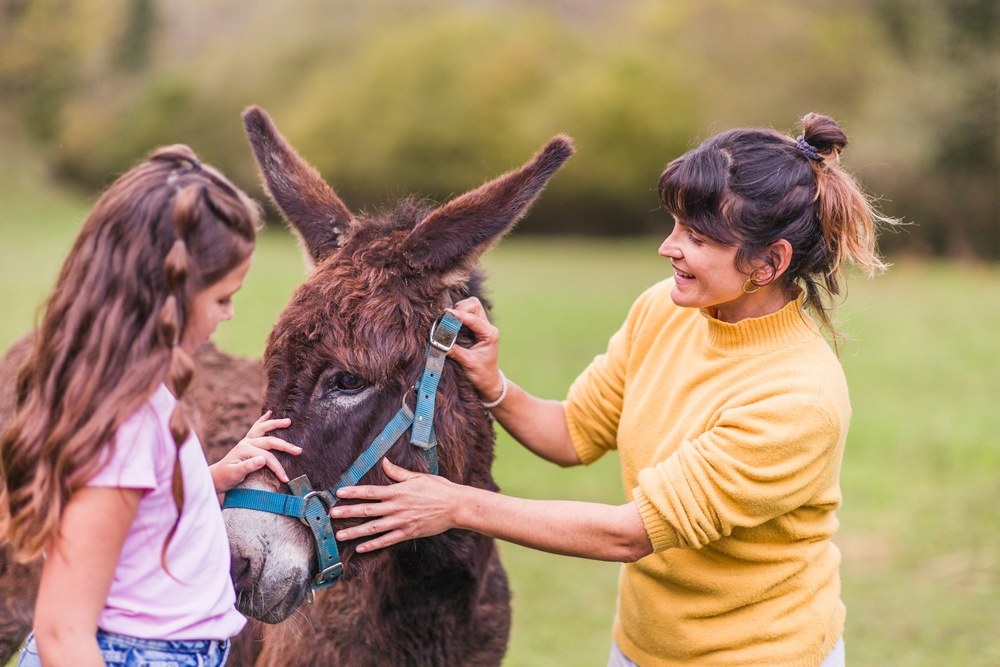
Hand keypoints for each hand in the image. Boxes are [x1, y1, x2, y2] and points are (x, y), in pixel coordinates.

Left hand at [210, 410, 300, 492]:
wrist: (216, 477)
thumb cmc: (226, 477)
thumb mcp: (235, 474)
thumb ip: (248, 466)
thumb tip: (263, 459)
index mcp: (245, 450)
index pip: (267, 457)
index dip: (278, 468)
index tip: (285, 478)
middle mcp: (247, 442)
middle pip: (270, 442)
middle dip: (286, 446)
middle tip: (299, 450)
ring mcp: (247, 440)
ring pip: (264, 429)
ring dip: (276, 424)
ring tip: (288, 422)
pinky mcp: (247, 442)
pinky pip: (257, 428)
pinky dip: (263, 420)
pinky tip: (269, 413)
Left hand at [330, 458, 460, 551]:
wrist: (455, 506)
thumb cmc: (438, 488)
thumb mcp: (418, 477)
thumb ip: (399, 472)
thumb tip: (385, 462)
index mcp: (398, 491)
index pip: (370, 491)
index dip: (354, 492)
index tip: (339, 493)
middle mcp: (396, 507)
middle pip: (367, 510)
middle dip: (348, 512)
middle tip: (331, 514)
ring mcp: (402, 522)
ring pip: (374, 528)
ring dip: (355, 532)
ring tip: (339, 536)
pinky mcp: (408, 533)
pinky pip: (387, 540)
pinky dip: (373, 544)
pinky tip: (361, 548)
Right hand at [446, 297, 504, 402]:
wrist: (489, 382)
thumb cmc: (482, 374)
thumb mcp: (468, 363)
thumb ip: (455, 351)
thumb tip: (438, 341)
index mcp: (490, 334)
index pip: (474, 319)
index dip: (459, 315)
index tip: (446, 314)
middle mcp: (487, 327)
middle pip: (475, 305)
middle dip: (461, 308)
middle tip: (448, 317)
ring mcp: (482, 327)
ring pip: (472, 306)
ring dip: (459, 310)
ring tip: (449, 320)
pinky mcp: (476, 329)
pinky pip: (468, 314)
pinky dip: (458, 315)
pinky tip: (450, 322)